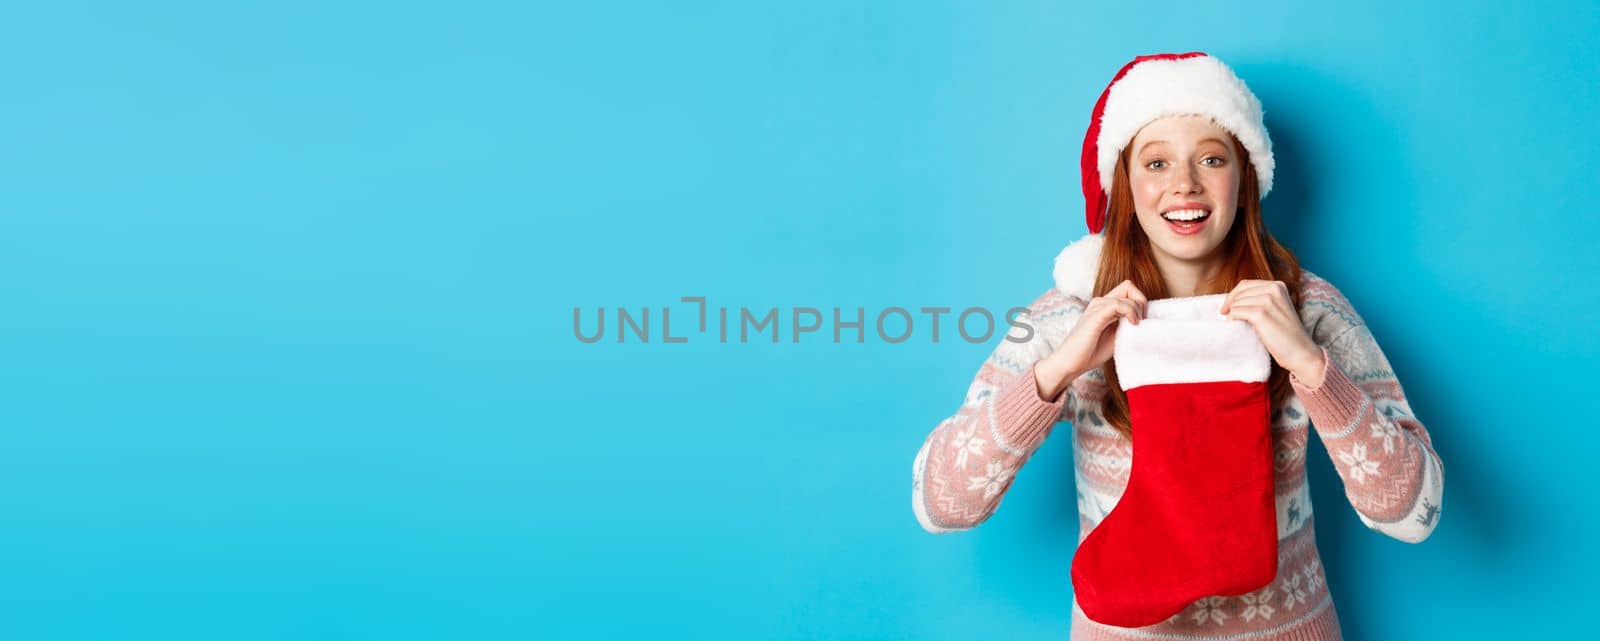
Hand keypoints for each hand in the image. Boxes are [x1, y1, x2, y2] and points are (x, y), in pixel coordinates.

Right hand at [1035, 280, 1148, 399]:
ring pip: (1127, 293)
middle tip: (1141, 321)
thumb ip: (1126, 325)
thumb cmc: (1090, 352)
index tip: (1142, 322)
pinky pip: (1119, 304)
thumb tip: (1145, 320)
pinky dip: (1131, 312)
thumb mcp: (1115, 336)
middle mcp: (1100, 302)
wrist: (1069, 363)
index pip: (1128, 291)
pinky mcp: (1095, 314)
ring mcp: (1097, 306)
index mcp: (1104, 306)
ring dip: (1138, 309)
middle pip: (1129, 285)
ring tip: (1136, 326)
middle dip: (1141, 301)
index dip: (1140, 303)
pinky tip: (1133, 325)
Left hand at [1218, 280, 1326, 385]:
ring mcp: (1268, 300)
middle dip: (1230, 304)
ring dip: (1232, 314)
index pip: (1246, 284)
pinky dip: (1232, 320)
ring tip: (1235, 325)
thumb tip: (1232, 300)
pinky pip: (1236, 312)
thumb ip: (1260, 300)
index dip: (1233, 296)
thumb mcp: (1275, 310)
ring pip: (1236, 303)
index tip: (1226, 308)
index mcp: (1278, 285)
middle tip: (1225, 317)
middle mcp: (1274, 289)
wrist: (1301, 352)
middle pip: (1239, 292)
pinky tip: (1234, 327)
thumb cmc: (1285, 335)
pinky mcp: (1261, 314)